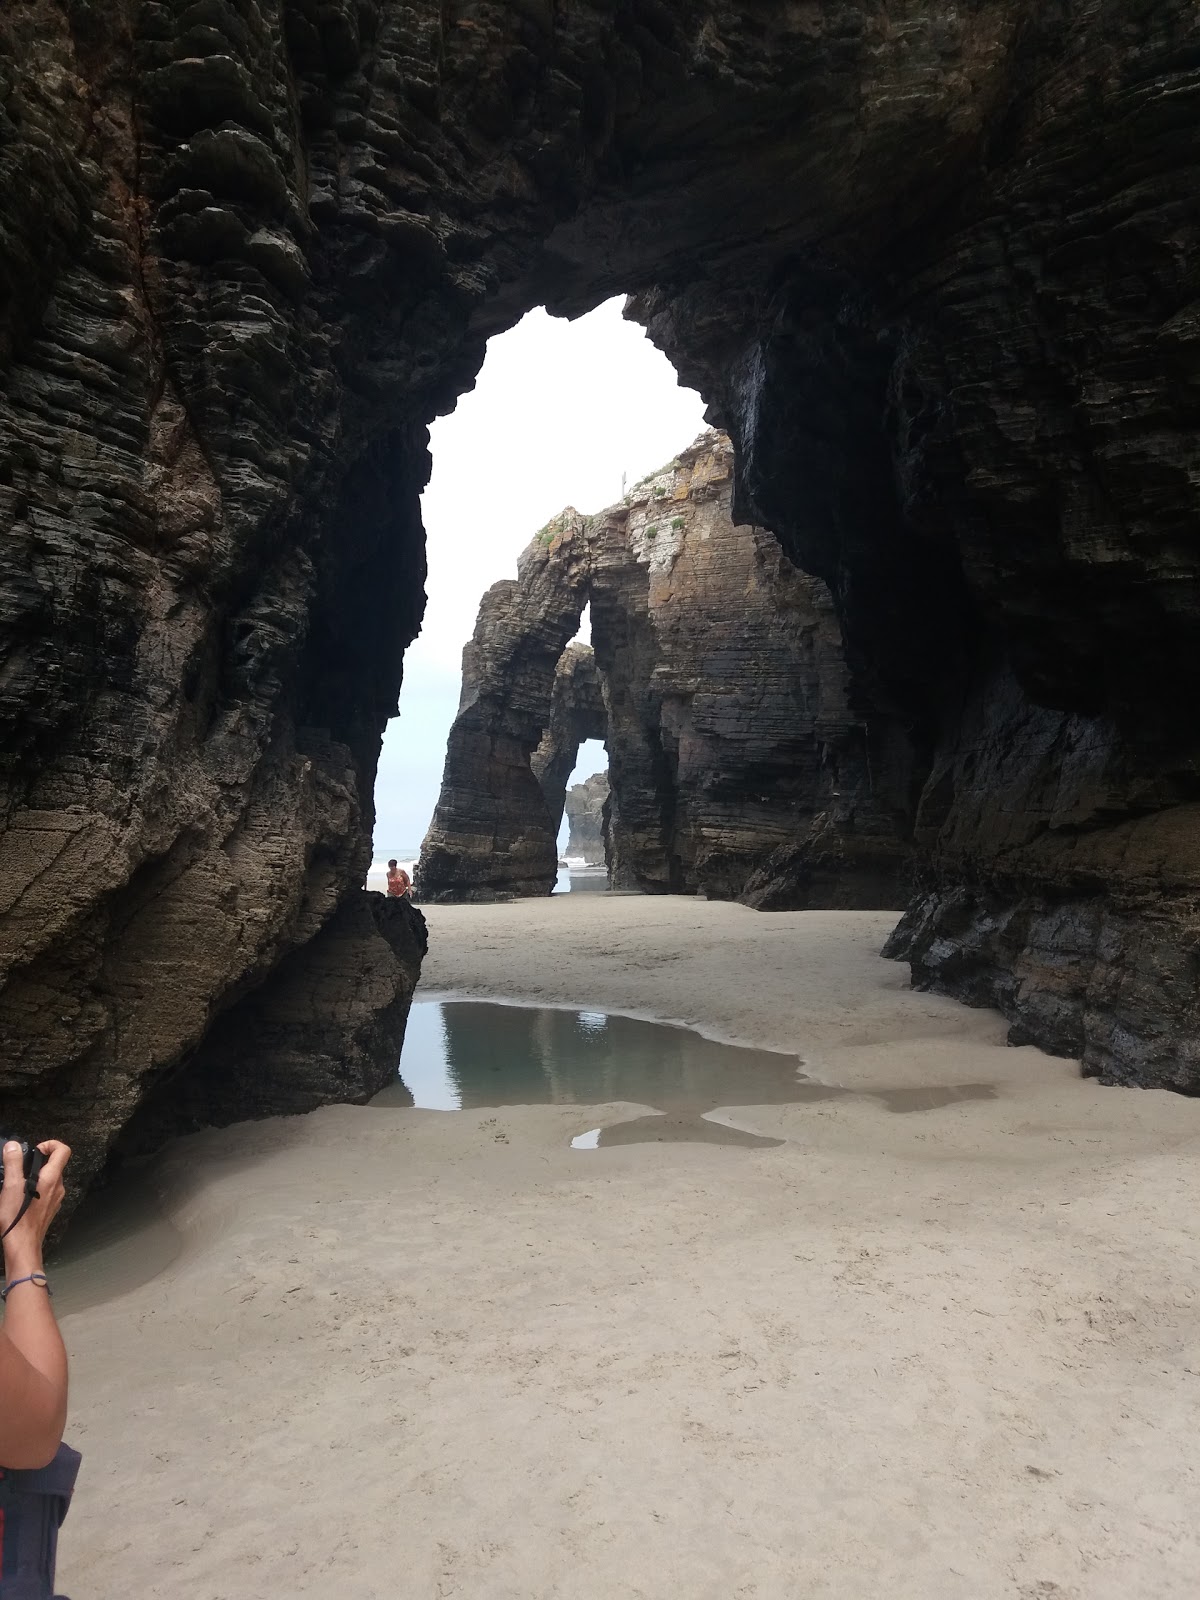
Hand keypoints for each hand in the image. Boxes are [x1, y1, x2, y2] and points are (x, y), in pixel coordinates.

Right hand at [1, 1140, 69, 1277]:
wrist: (22, 1244)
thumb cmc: (17, 1218)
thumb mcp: (11, 1186)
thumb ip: (14, 1163)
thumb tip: (13, 1146)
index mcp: (51, 1178)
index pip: (63, 1150)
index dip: (51, 1144)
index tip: (36, 1150)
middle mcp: (58, 1187)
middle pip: (55, 1165)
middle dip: (39, 1163)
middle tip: (21, 1169)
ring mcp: (56, 1199)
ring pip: (50, 1180)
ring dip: (36, 1177)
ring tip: (18, 1185)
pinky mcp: (50, 1209)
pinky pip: (46, 1193)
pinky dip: (36, 1190)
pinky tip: (21, 1199)